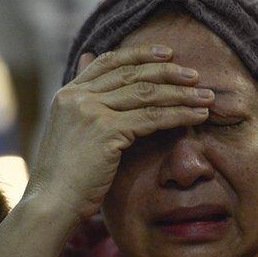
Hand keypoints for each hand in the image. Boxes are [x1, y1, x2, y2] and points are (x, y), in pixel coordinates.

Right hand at [23, 44, 214, 219]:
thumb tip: (89, 62)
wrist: (51, 202)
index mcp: (68, 93)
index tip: (168, 53)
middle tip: (195, 74)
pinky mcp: (106, 131)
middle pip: (132, 74)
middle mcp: (78, 97)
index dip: (140, 54)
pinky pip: (152, 117)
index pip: (109, 61)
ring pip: (146, 94)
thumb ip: (84, 102)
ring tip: (206, 96)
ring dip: (181, 94)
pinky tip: (197, 115)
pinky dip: (179, 115)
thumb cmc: (65, 174)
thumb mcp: (70, 130)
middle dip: (168, 71)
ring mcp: (91, 111)